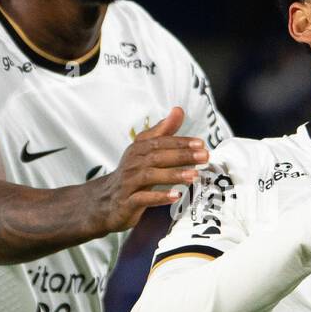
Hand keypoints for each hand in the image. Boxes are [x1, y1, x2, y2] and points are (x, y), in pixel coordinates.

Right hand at [93, 107, 208, 232]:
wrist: (106, 201)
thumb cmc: (131, 174)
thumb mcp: (144, 150)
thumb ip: (163, 132)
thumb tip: (178, 110)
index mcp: (138, 149)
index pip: (160, 142)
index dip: (180, 142)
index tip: (200, 143)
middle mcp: (132, 163)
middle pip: (157, 156)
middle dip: (182, 156)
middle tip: (204, 157)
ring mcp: (128, 182)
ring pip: (151, 176)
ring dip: (173, 175)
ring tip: (194, 175)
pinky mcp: (127, 201)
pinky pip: (143, 198)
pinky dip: (159, 197)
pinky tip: (175, 196)